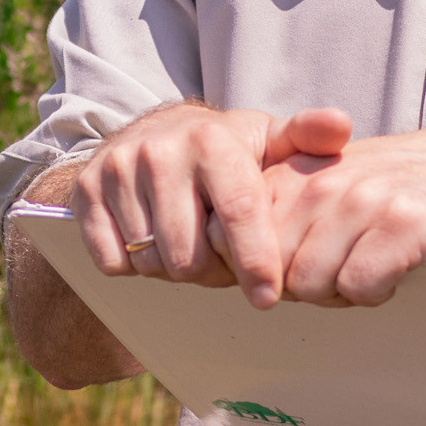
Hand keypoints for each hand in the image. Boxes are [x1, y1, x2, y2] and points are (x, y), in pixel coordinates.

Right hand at [66, 103, 353, 307]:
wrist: (151, 134)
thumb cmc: (223, 151)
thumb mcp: (266, 140)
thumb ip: (305, 138)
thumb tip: (340, 127)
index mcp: (212, 139)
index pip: (238, 214)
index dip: (255, 262)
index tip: (267, 298)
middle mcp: (160, 151)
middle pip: (189, 255)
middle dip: (210, 271)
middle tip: (221, 261)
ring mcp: (117, 170)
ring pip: (151, 261)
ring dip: (174, 269)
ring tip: (190, 248)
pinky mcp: (84, 193)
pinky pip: (112, 262)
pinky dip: (134, 266)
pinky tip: (154, 244)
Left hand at [256, 119, 425, 307]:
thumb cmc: (409, 186)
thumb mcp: (336, 184)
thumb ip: (288, 215)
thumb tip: (246, 271)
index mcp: (298, 174)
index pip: (238, 240)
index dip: (261, 273)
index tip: (289, 276)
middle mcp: (324, 183)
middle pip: (276, 273)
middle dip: (305, 289)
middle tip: (345, 275)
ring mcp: (364, 202)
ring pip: (312, 283)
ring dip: (343, 293)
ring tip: (375, 270)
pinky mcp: (405, 225)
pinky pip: (360, 285)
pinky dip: (378, 291)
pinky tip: (400, 270)